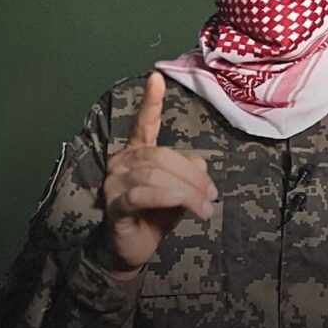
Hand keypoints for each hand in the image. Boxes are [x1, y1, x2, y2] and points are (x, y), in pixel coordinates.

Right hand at [98, 71, 217, 279]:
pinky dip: (170, 198)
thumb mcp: (179, 190)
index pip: (144, 123)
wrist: (133, 251)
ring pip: (157, 175)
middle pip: (163, 156)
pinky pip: (144, 195)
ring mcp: (115, 183)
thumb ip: (189, 172)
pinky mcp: (115, 205)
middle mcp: (122, 162)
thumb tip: (201, 167)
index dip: (151, 101)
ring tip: (205, 207)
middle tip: (212, 195)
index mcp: (136, 152)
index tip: (156, 77)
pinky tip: (186, 206)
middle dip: (193, 176)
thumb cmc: (155, 216)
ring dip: (187, 191)